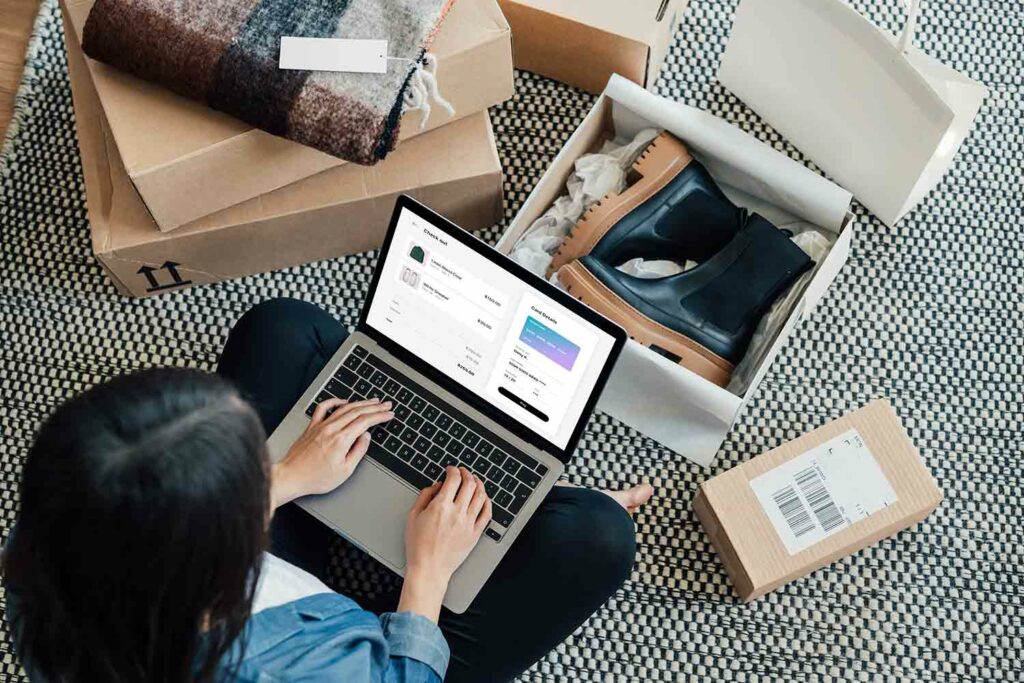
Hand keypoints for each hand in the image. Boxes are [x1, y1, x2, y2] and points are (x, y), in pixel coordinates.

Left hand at [271, 398, 392, 508]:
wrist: (291, 476)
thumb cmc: (315, 478)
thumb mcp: (344, 471)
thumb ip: (358, 451)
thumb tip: (366, 437)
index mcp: (341, 440)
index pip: (365, 422)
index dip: (380, 416)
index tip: (388, 414)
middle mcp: (331, 429)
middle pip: (357, 411)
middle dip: (375, 406)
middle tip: (386, 404)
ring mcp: (321, 426)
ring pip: (344, 408)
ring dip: (360, 403)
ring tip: (372, 401)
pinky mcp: (312, 426)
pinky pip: (324, 408)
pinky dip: (335, 401)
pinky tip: (343, 401)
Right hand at [398, 467, 490, 620]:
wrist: (429, 569)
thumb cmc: (418, 546)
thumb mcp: (413, 516)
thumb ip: (424, 496)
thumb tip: (436, 485)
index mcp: (441, 506)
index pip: (453, 479)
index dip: (453, 470)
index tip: (451, 470)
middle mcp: (457, 512)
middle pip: (469, 484)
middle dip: (466, 473)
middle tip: (463, 472)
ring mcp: (468, 523)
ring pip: (481, 496)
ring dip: (479, 484)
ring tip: (475, 481)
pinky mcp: (475, 534)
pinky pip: (487, 513)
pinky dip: (487, 502)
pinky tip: (484, 498)